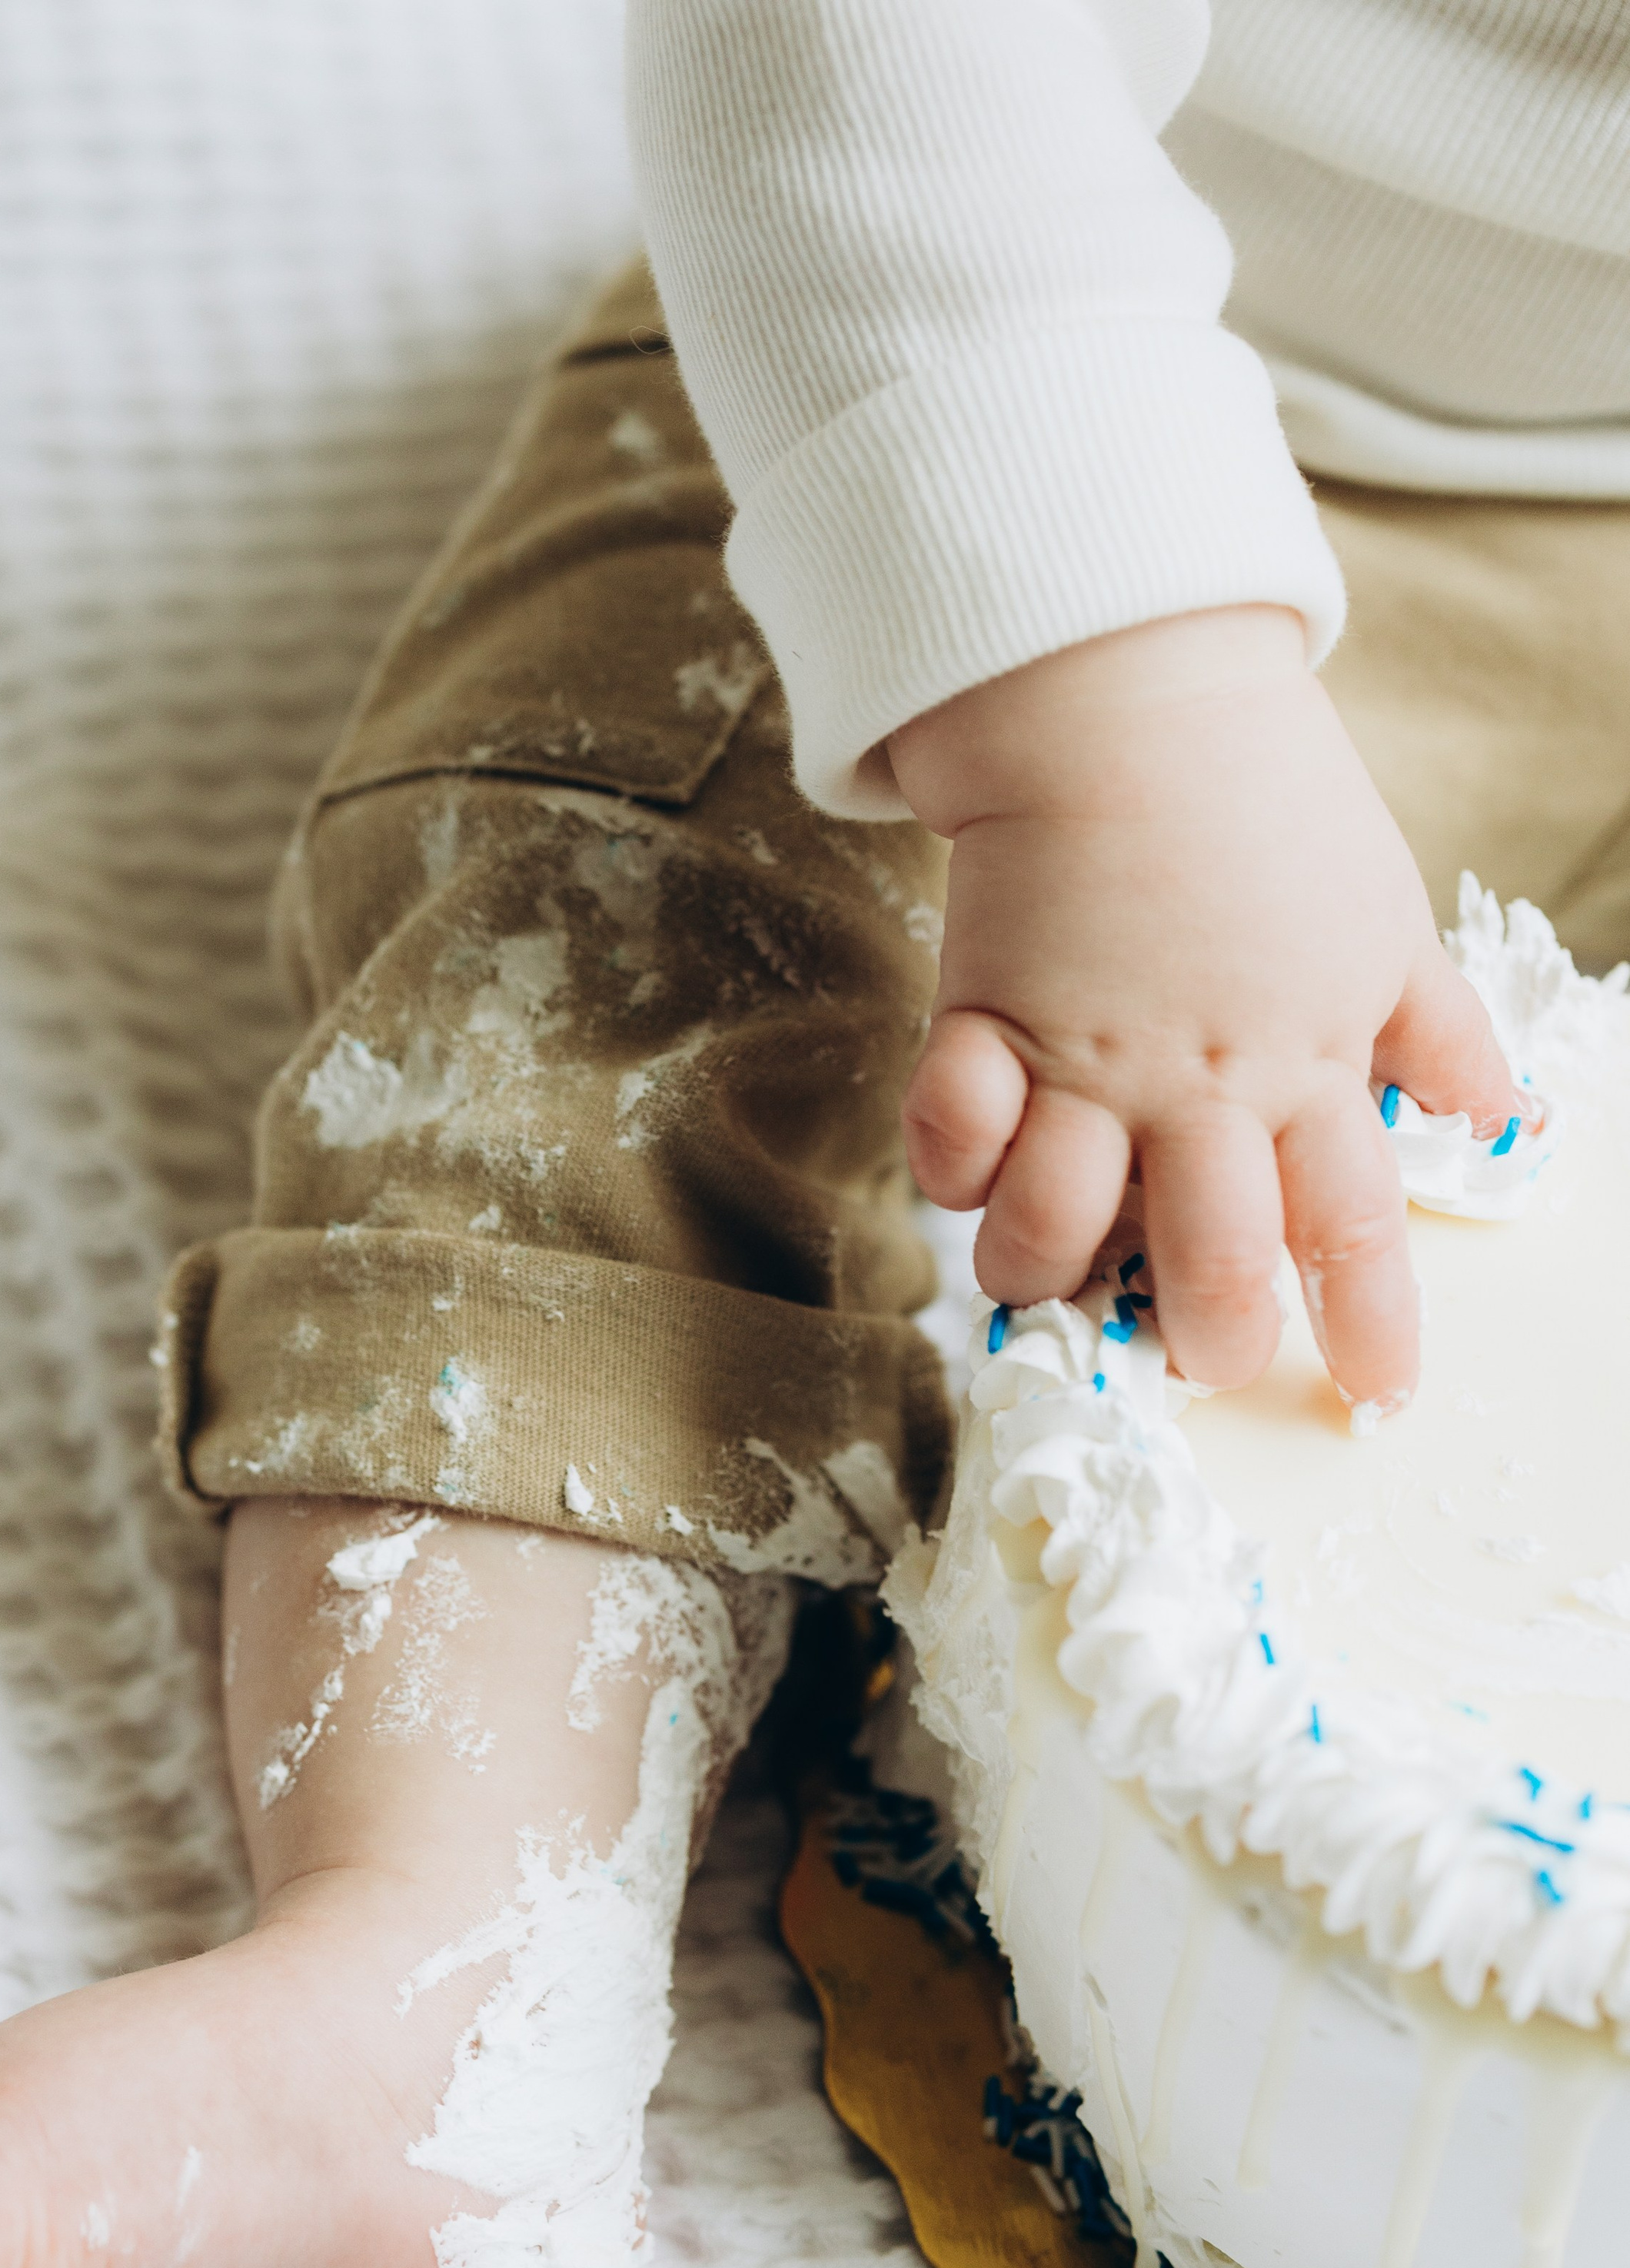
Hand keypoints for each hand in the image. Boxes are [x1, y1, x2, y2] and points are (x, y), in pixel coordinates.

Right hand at [885, 608, 1522, 1406]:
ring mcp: (1086, 1064)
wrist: (1129, 697)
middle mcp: (1202, 1090)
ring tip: (1050, 1272)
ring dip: (1046, 1275)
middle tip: (1193, 1356)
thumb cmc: (1268, 804)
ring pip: (1055, 1235)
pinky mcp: (983, 1025)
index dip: (1373, 1326)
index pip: (1356, 1230)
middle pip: (1212, 1269)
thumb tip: (1493, 1111)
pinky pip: (948, 1146)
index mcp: (1309, 1068)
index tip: (1377, 1396)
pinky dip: (951, 1173)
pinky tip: (972, 1166)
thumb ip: (1436, 1026)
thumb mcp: (1384, 915)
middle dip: (1207, 1345)